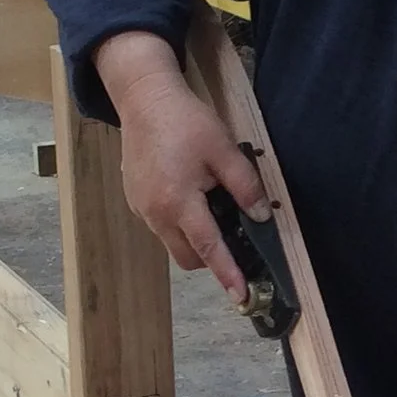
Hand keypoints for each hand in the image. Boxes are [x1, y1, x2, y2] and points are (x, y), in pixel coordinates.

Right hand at [93, 30, 268, 300]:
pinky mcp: (134, 200)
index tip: (240, 297)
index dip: (227, 273)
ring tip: (209, 204)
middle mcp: (156, 213)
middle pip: (188, 257)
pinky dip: (178, 222)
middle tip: (231, 232)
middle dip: (210, 256)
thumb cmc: (186, 122)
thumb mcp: (225, 149)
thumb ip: (245, 186)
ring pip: (173, 243)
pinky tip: (188, 192)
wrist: (144, 99)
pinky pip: (161, 226)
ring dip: (193, 237)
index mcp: (179, 202)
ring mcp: (141, 209)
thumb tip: (261, 217)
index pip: (209, 248)